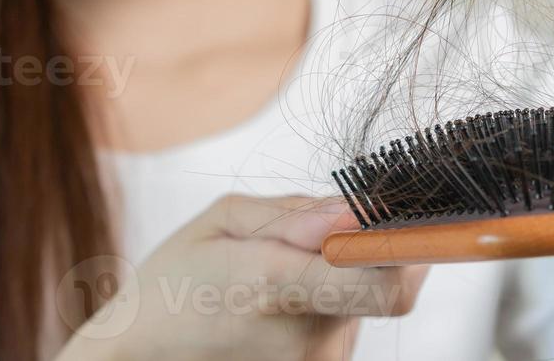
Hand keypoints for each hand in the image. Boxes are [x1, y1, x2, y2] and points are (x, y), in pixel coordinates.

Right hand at [57, 194, 427, 360]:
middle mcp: (304, 335)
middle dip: (376, 246)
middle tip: (335, 227)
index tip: (413, 213)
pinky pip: (350, 321)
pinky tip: (286, 299)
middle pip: (389, 284)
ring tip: (287, 272)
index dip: (412, 244)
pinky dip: (335, 300)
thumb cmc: (174, 282)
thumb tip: (355, 208)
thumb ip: (294, 214)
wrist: (139, 357)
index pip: (383, 281)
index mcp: (274, 286)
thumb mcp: (221, 222)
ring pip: (369, 300)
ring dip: (349, 275)